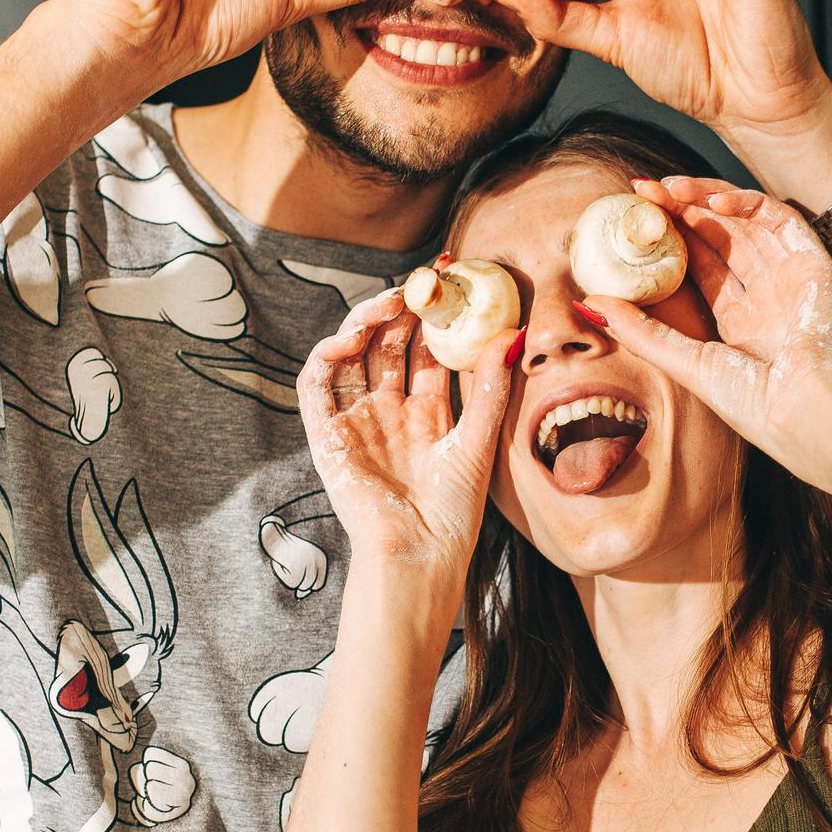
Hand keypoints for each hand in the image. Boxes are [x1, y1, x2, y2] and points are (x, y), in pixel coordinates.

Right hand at [296, 289, 516, 583]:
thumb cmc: (454, 510)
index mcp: (427, 414)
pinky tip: (350, 338)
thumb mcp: (479, 438)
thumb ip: (490, 386)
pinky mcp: (326, 435)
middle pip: (388, 345)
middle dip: (401, 310)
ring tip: (391, 303)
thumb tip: (514, 332)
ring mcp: (357, 421)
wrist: (421, 552)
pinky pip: (317, 385)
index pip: (426, 350)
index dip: (436, 316)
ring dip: (365, 323)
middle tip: (422, 283)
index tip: (452, 279)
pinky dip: (326, 355)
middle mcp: (390, 412)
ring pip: (352, 356)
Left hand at [588, 179, 831, 493]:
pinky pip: (779, 219)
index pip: (701, 264)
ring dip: (705, 198)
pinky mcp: (813, 262)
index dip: (668, 238)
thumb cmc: (755, 403)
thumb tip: (588, 303)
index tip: (632, 218)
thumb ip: (642, 332)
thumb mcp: (687, 364)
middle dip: (681, 210)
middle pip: (720, 236)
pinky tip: (710, 202)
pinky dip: (746, 203)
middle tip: (642, 191)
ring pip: (745, 220)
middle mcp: (767, 294)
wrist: (807, 411)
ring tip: (667, 189)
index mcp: (742, 321)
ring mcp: (791, 275)